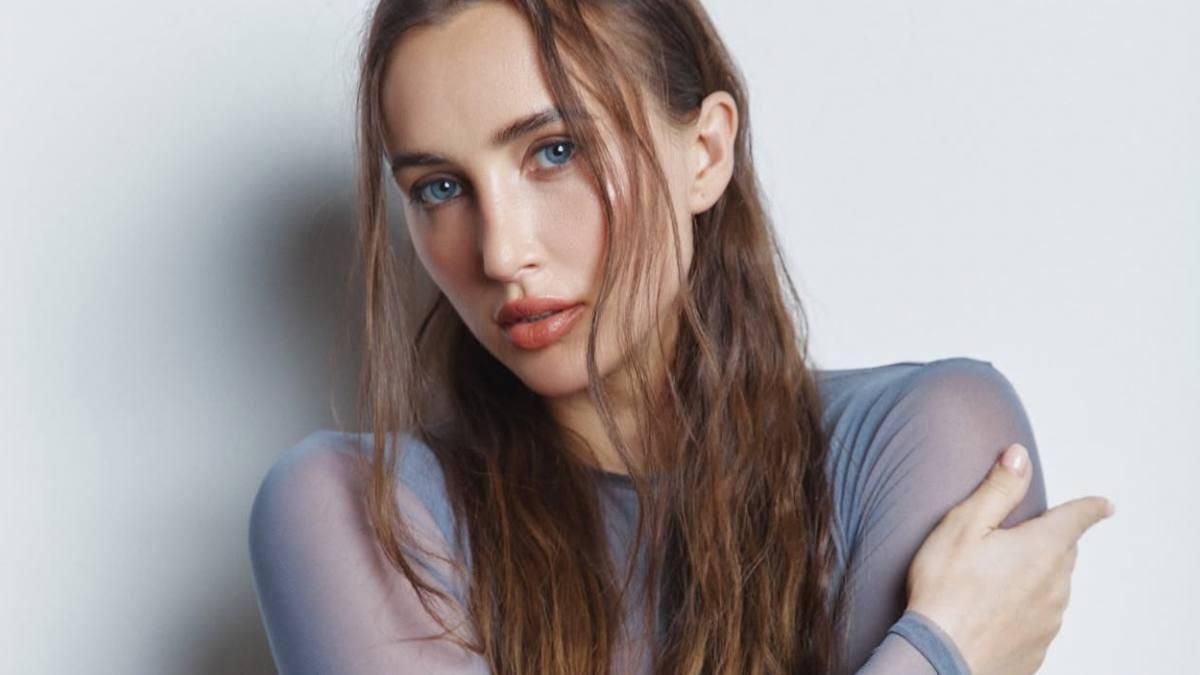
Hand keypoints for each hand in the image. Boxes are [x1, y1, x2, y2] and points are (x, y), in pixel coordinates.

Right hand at [904, 443, 1113, 674]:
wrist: (941, 659)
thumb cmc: (946, 592)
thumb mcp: (963, 526)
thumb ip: (997, 490)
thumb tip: (1019, 457)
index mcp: (1042, 548)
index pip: (1077, 519)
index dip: (1090, 508)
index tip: (1103, 506)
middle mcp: (1056, 585)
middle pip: (1062, 553)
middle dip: (1047, 542)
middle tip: (1011, 541)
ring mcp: (1049, 620)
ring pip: (1051, 587)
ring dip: (1032, 578)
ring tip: (991, 580)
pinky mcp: (1036, 647)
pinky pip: (1038, 619)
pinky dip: (1023, 610)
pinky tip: (991, 612)